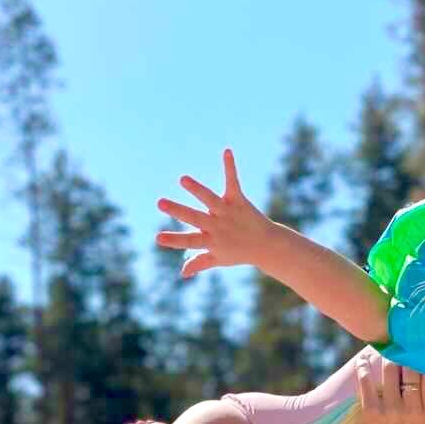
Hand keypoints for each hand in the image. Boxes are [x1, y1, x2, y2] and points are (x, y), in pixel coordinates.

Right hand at [156, 150, 273, 278]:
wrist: (267, 246)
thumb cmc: (240, 252)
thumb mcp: (218, 259)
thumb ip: (199, 262)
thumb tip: (182, 272)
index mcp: (211, 241)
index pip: (189, 241)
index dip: (173, 240)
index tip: (157, 238)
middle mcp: (217, 226)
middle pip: (194, 218)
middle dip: (176, 210)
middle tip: (159, 202)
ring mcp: (227, 212)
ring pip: (210, 200)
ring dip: (197, 189)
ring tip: (183, 179)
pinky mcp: (238, 200)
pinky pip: (232, 182)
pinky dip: (230, 167)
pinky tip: (227, 151)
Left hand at [341, 353, 424, 423]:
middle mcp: (411, 410)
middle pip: (411, 370)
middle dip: (409, 355)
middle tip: (405, 344)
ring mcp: (389, 409)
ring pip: (390, 371)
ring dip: (388, 358)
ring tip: (387, 349)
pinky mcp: (369, 411)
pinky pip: (366, 382)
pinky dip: (363, 369)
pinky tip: (361, 360)